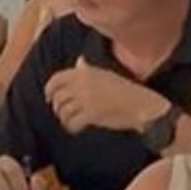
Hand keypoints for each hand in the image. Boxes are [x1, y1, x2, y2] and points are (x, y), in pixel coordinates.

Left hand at [44, 57, 168, 133]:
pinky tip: (77, 128)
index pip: (56, 79)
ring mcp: (87, 99)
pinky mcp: (92, 114)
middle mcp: (83, 84)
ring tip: (71, 121)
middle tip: (63, 114)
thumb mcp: (105, 74)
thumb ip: (88, 69)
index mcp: (85, 72)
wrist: (141, 104)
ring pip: (63, 111)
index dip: (49, 90)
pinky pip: (72, 123)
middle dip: (57, 107)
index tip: (49, 98)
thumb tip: (78, 61)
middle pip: (57, 97)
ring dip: (64, 119)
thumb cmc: (124, 90)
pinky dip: (71, 127)